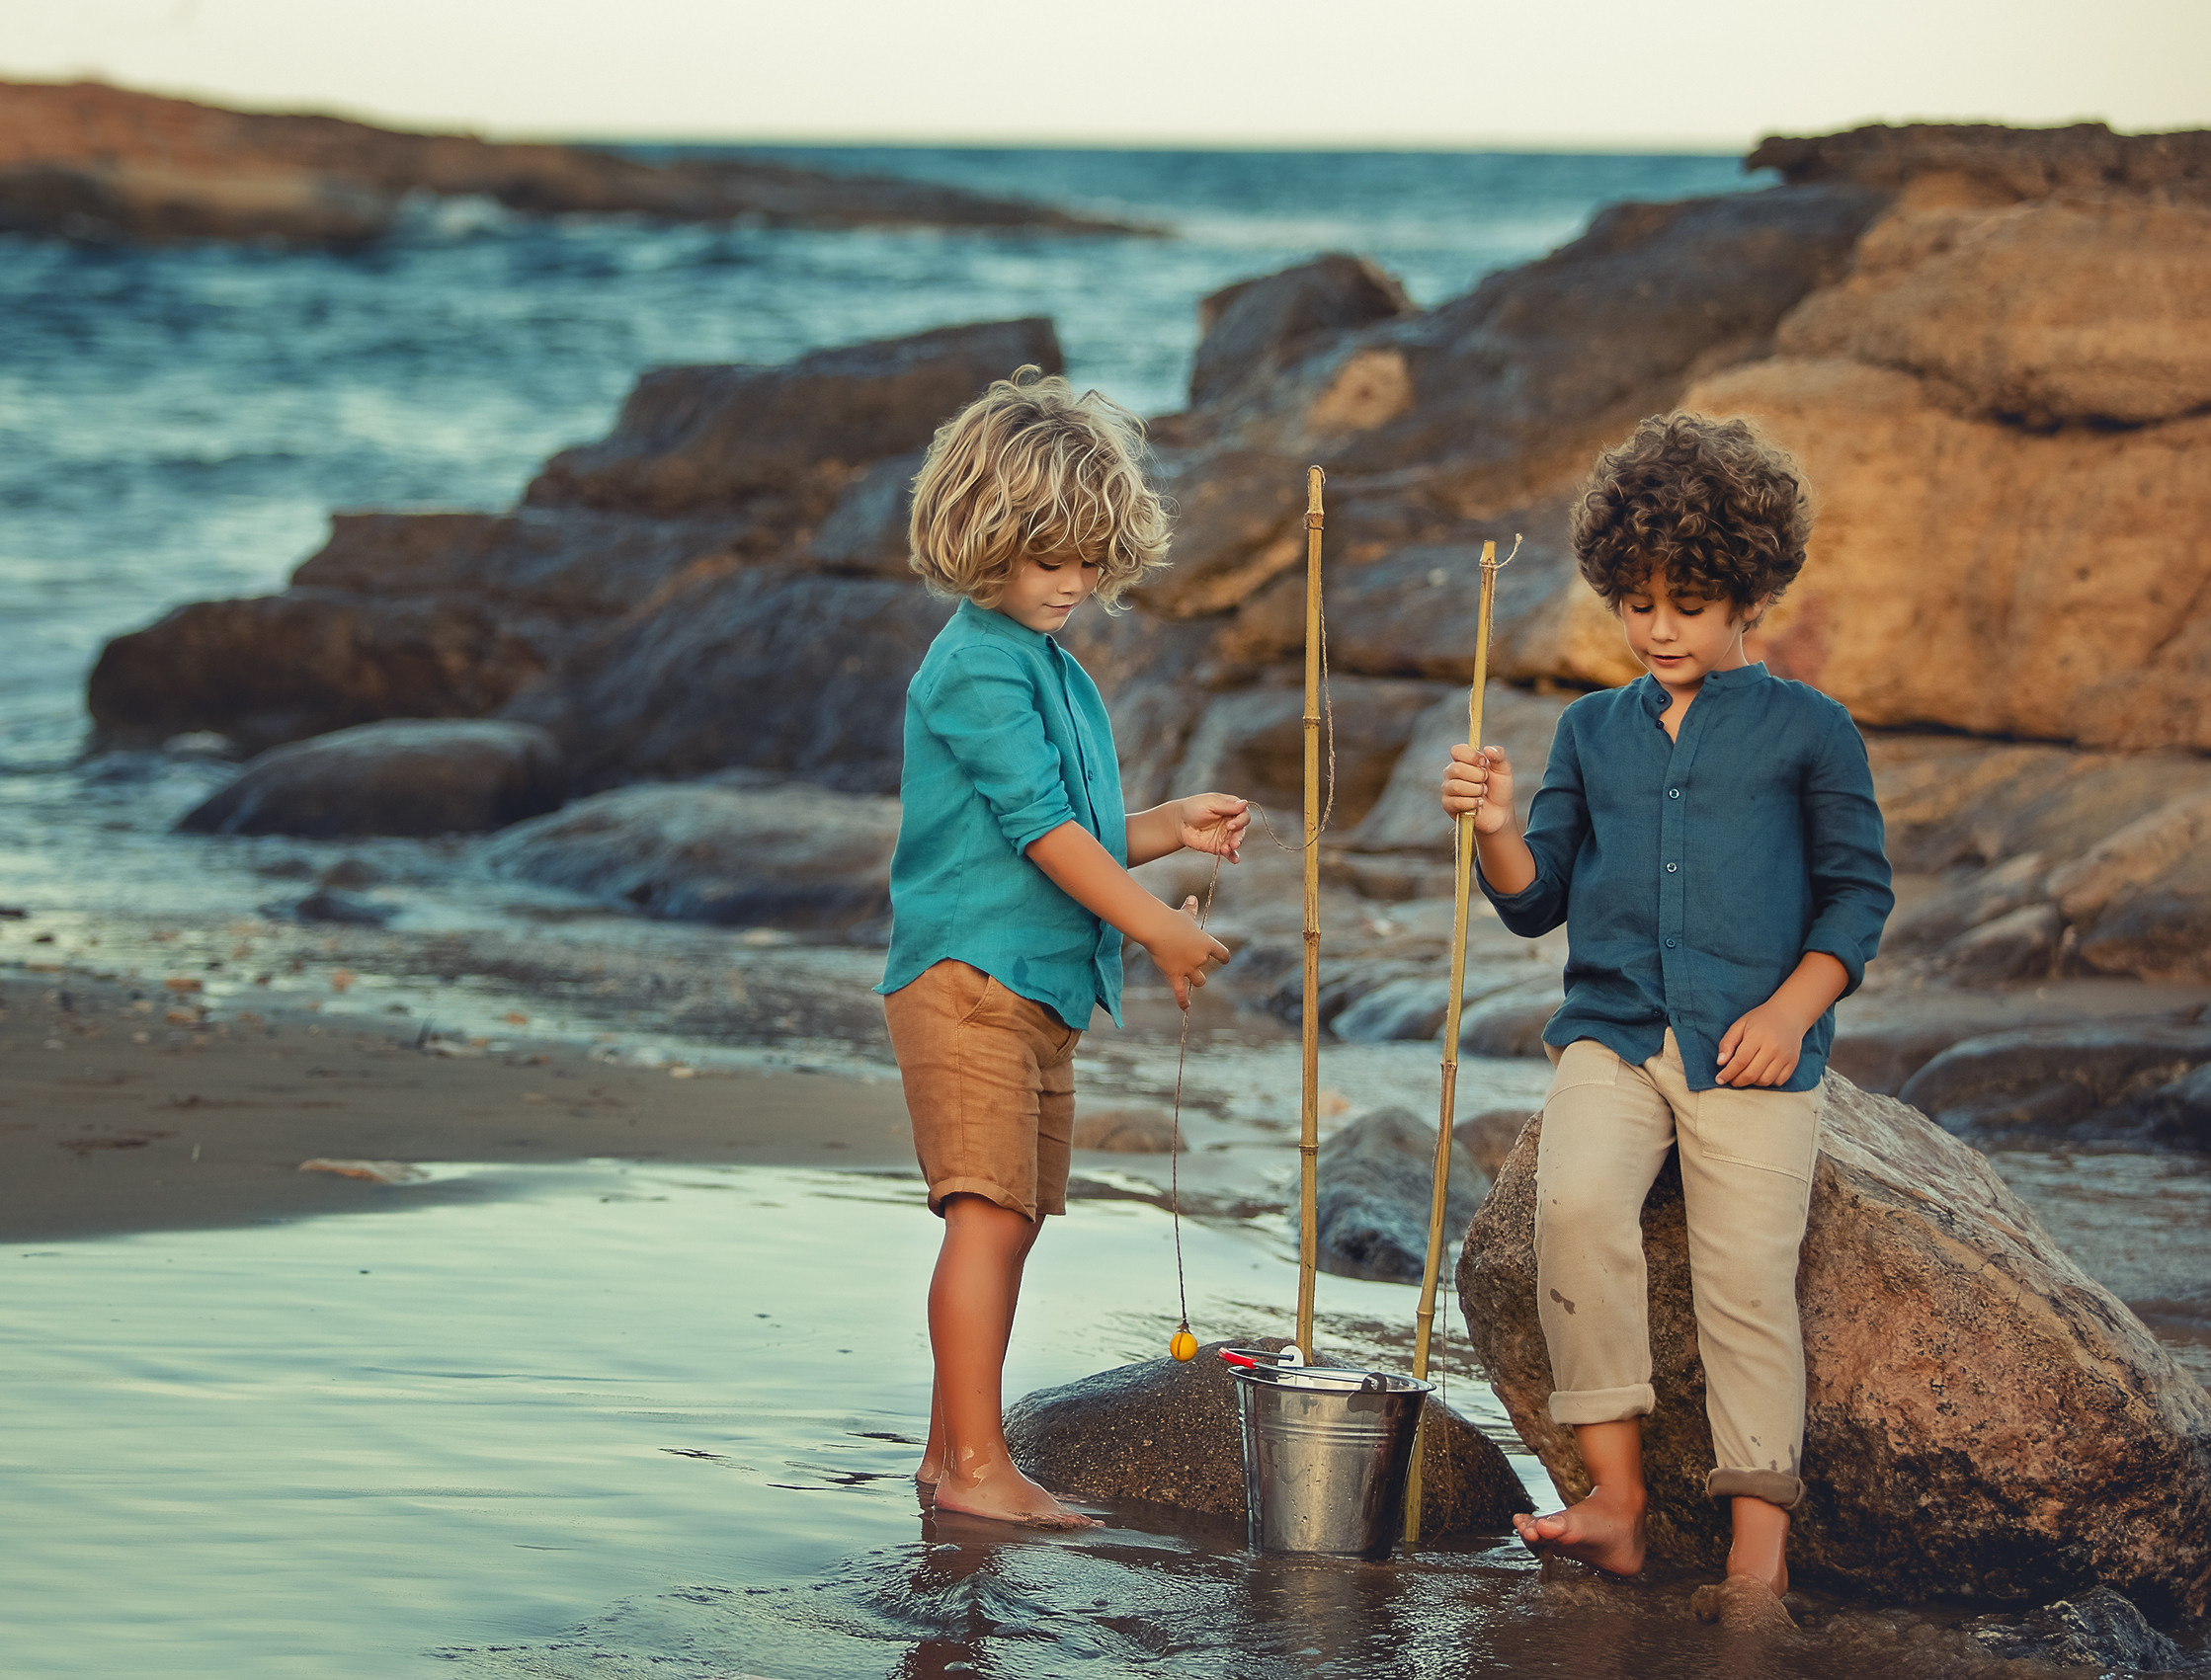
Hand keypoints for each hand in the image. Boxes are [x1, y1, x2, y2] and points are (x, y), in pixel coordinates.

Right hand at [1143, 895, 1230, 1009]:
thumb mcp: (1184, 914)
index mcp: (1207, 944)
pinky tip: (1185, 1008)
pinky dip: (1183, 1001)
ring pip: (1198, 981)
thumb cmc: (1171, 919)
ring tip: (1190, 979)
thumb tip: (1193, 898)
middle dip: (1198, 969)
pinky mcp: (1175, 975)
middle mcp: (1200, 958)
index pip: (1222, 954)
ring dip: (1195, 980)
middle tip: (1189, 963)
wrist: (1157, 928)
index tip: (1224, 959)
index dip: (1223, 957)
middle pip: (1205, 970)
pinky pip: (1180, 992)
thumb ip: (1190, 910)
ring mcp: (1188, 968)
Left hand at [1176, 793, 1248, 862]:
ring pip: (1236, 842)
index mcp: (1232, 809)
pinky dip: (1233, 856)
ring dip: (1233, 846)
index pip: (1244, 815)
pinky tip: (1235, 860)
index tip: (1230, 825)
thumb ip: (1226, 805)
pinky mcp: (1220, 846)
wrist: (1179, 822)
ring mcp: (1226, 835)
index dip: (1240, 821)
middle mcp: (1232, 822)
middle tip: (1233, 842)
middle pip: (1242, 830)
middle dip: (1238, 837)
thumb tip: (1245, 803)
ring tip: (1226, 849)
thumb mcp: (1209, 803)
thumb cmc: (1193, 808)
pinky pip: (1229, 853)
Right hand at [1441, 744, 1514, 833]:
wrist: (1500, 812)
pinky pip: (1457, 802)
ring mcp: (1448, 789)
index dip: (1471, 756)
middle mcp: (1452, 773)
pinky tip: (1478, 804)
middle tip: (1485, 782)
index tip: (1484, 763)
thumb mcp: (1503, 770)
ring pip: (1457, 786)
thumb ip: (1499, 756)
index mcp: (1463, 761)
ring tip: (1483, 794)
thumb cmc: (1499, 789)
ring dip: (1476, 791)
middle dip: (1478, 776)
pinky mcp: (1448, 805)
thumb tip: (1487, 749)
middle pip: (1456, 768)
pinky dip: (1473, 803)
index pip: (1457, 750)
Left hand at [1715, 1000, 1809, 1086]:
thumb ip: (1727, 1043)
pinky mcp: (1793, 1063)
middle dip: (1737, 1081)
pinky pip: (1778, 1082)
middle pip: (1752, 1074)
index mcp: (1758, 1036)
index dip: (1728, 1073)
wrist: (1789, 1015)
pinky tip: (1760, 1074)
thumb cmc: (1760, 1020)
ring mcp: (1785, 1056)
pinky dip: (1767, 1082)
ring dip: (1751, 1083)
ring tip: (1745, 1074)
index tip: (1719, 1079)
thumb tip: (1720, 1063)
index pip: (1740, 1061)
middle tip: (1731, 1079)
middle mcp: (1773, 1048)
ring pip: (1765, 1081)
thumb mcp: (1740, 1025)